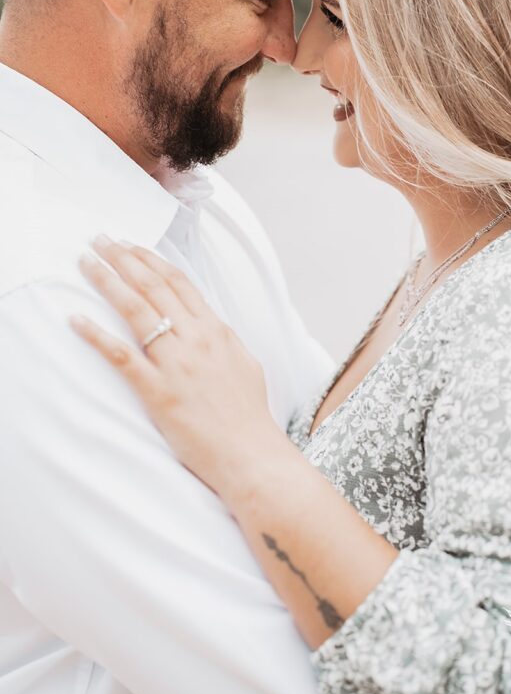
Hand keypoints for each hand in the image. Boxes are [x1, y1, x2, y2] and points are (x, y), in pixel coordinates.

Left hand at [70, 236, 276, 496]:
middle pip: (153, 286)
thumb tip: (210, 324)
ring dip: (107, 281)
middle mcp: (196, 339)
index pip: (178, 282)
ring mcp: (177, 364)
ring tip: (86, 262)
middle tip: (100, 240)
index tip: (130, 245)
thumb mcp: (244, 363)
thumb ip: (223, 339)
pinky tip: (77, 319)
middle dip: (123, 258)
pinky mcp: (158, 391)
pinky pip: (121, 356)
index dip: (150, 259)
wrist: (250, 453)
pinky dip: (97, 335)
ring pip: (136, 310)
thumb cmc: (248, 415)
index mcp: (216, 330)